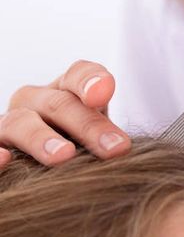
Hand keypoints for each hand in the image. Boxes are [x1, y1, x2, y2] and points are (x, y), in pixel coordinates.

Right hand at [0, 60, 130, 166]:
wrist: (50, 159)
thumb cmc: (81, 144)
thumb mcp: (98, 134)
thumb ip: (109, 135)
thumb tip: (120, 148)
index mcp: (67, 92)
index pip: (79, 75)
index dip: (91, 81)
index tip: (103, 94)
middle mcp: (37, 101)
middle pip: (60, 104)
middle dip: (88, 126)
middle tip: (114, 148)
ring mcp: (12, 122)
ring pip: (21, 123)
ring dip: (42, 139)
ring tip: (64, 156)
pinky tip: (5, 161)